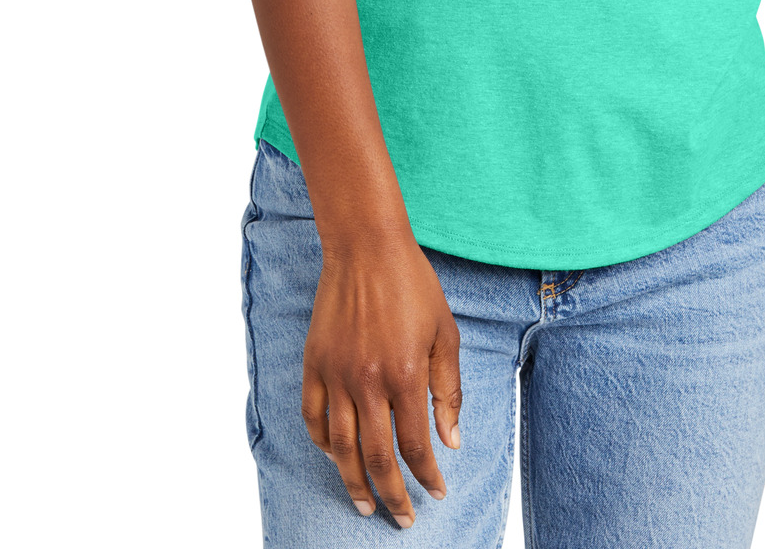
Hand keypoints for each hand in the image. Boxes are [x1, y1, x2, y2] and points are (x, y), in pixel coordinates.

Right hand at [301, 228, 462, 526]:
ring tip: (365, 504)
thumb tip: (451, 441)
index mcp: (405, 374)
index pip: (416, 444)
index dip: (427, 475)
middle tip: (401, 518)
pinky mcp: (314, 363)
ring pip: (340, 447)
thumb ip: (448, 389)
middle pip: (377, 457)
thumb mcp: (445, 333)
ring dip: (353, 482)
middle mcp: (367, 381)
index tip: (436, 492)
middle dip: (392, 495)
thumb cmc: (413, 285)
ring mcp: (336, 374)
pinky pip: (313, 417)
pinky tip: (335, 456)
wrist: (366, 247)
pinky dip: (322, 442)